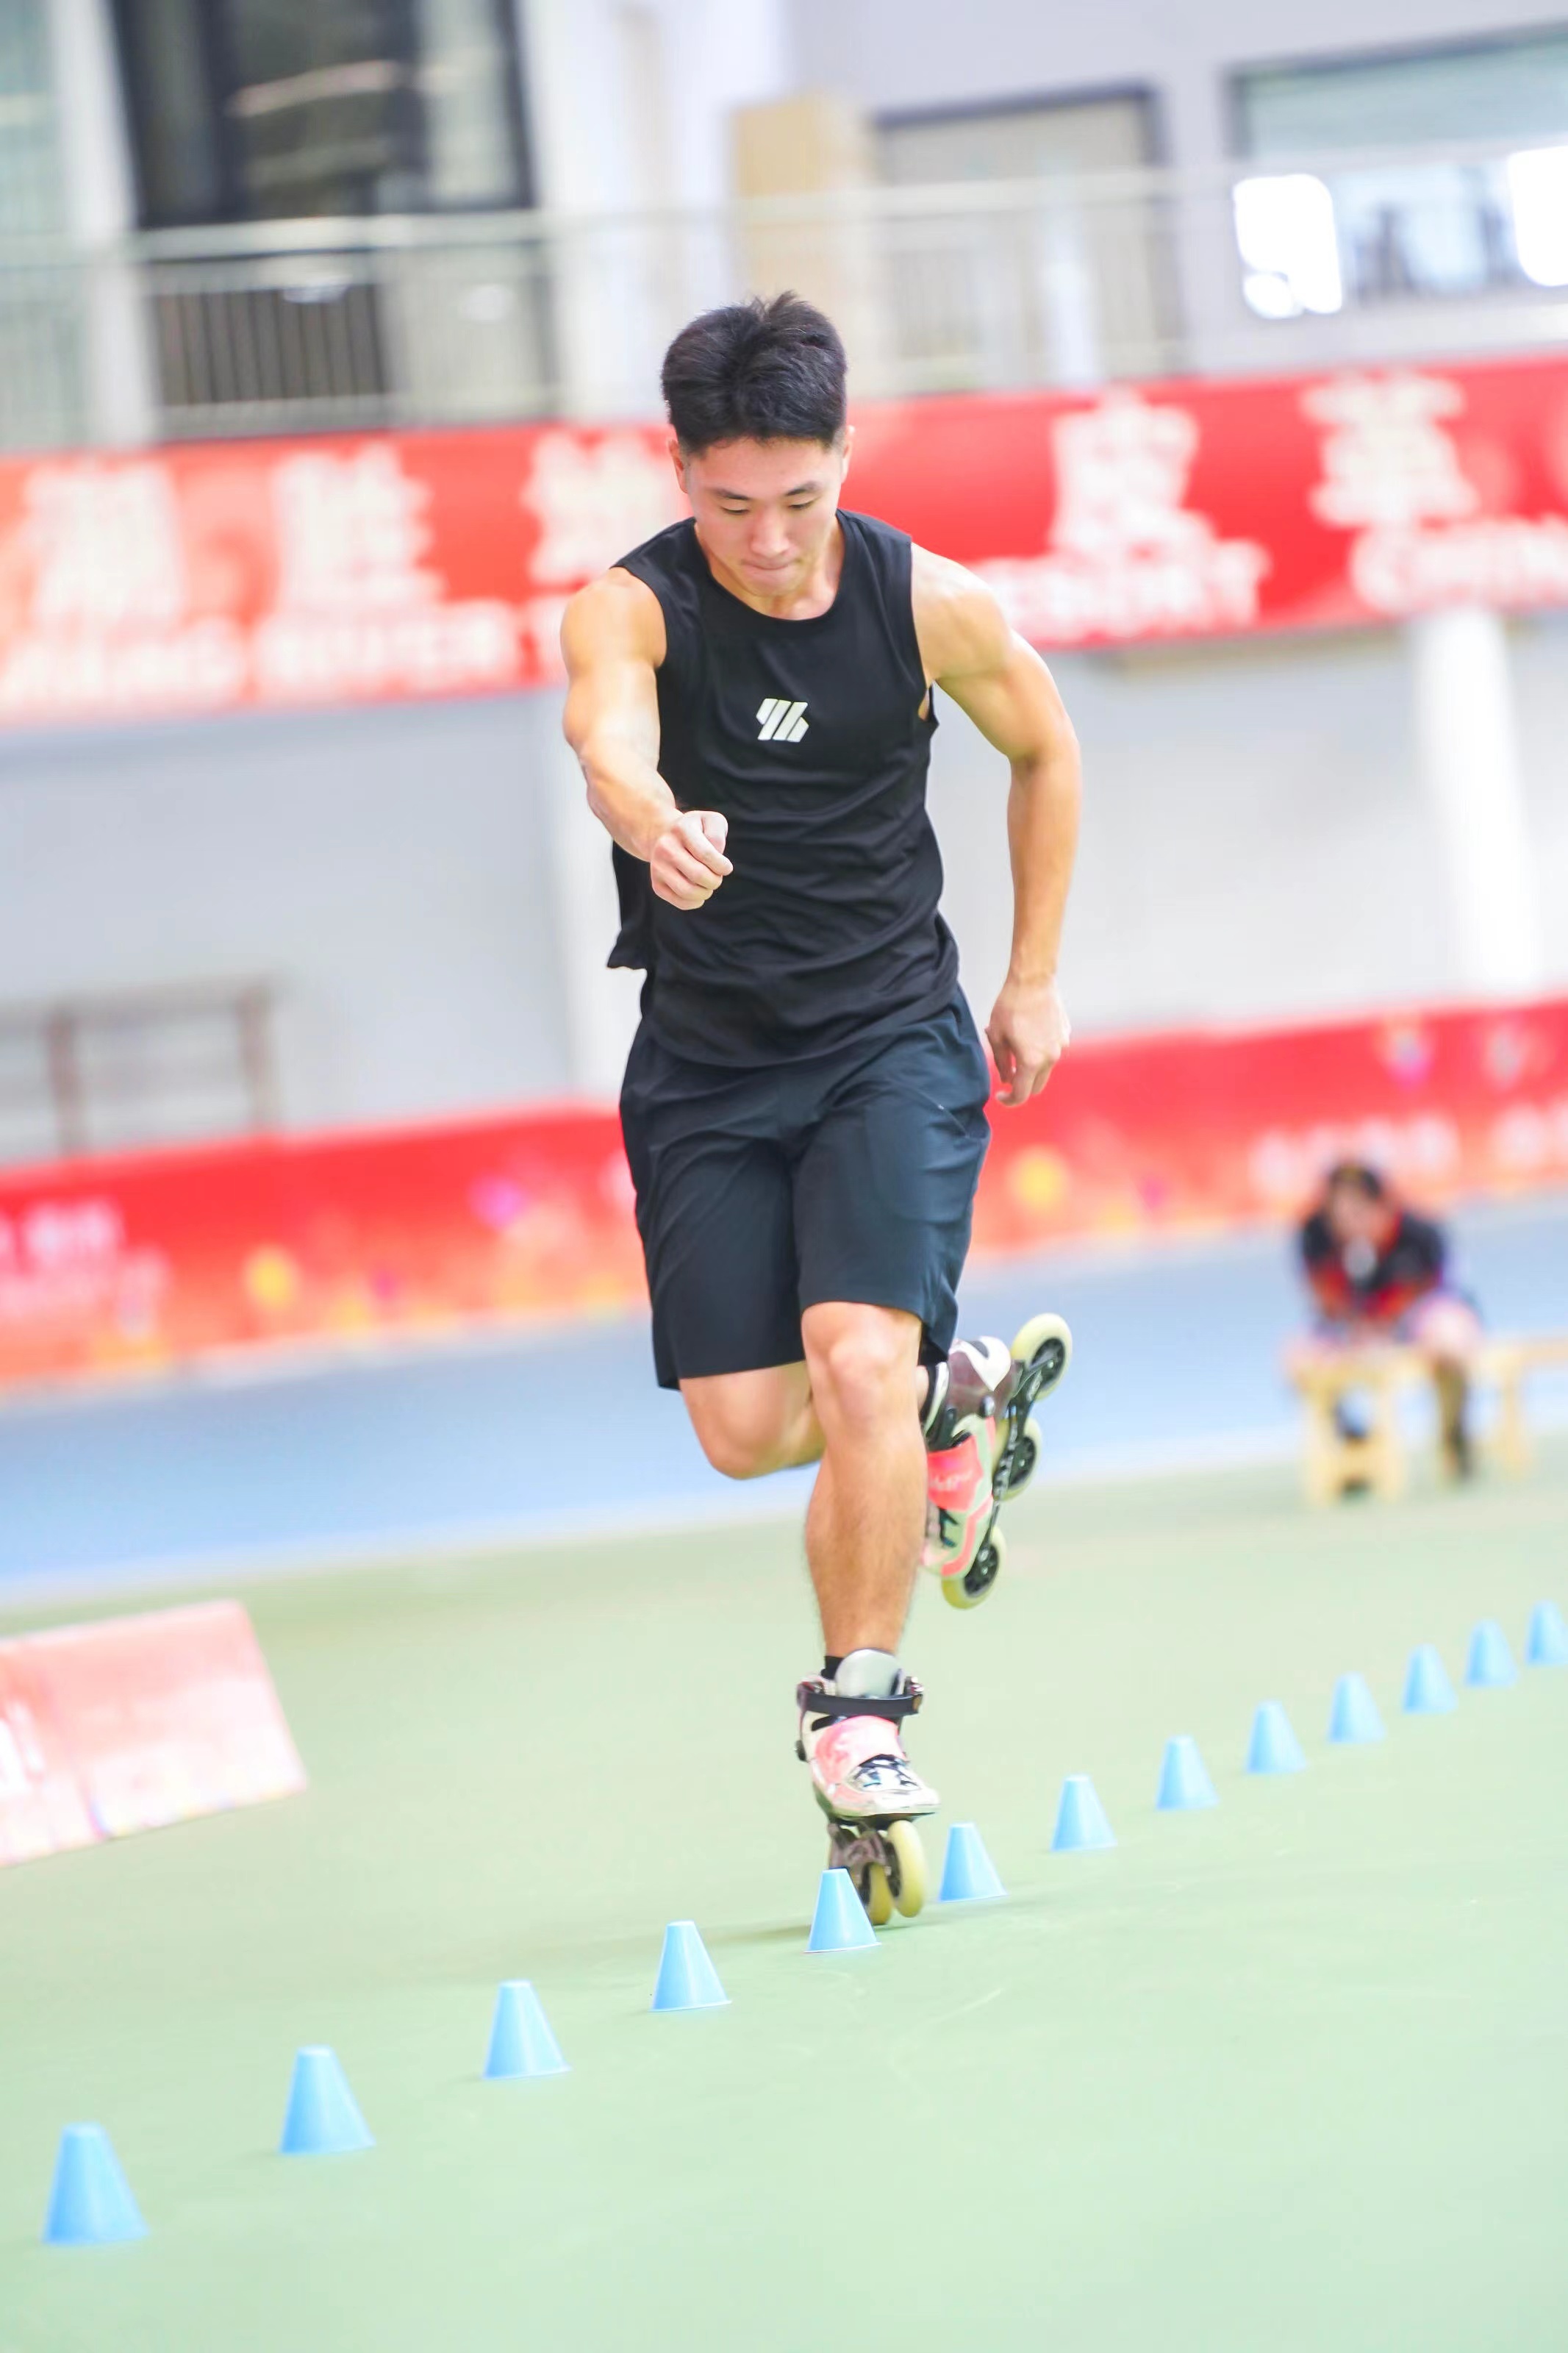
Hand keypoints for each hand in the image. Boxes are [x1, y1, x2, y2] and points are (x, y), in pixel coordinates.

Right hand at [650, 810, 731, 909]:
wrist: (664, 836)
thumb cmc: (696, 831)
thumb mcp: (712, 822)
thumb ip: (717, 835)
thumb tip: (714, 857)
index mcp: (681, 829)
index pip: (706, 854)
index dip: (722, 866)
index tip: (726, 867)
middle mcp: (665, 847)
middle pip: (699, 875)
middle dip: (716, 880)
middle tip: (717, 877)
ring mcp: (658, 867)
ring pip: (689, 892)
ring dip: (706, 892)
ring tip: (708, 884)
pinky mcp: (656, 884)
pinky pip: (682, 902)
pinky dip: (696, 902)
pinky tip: (698, 891)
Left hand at [987, 975, 1069, 1107]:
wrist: (1033, 981)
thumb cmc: (1011, 1006)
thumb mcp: (997, 1036)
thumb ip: (1002, 1063)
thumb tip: (1007, 1079)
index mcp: (1031, 1061)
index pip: (1022, 1094)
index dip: (1009, 1100)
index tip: (1000, 1096)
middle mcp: (1050, 1058)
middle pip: (1037, 1086)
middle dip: (1022, 1087)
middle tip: (1008, 1074)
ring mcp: (1061, 1046)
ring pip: (1046, 1070)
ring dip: (1032, 1069)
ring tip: (1016, 1048)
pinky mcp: (1065, 1035)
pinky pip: (1052, 1053)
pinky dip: (1041, 1053)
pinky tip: (1029, 1036)